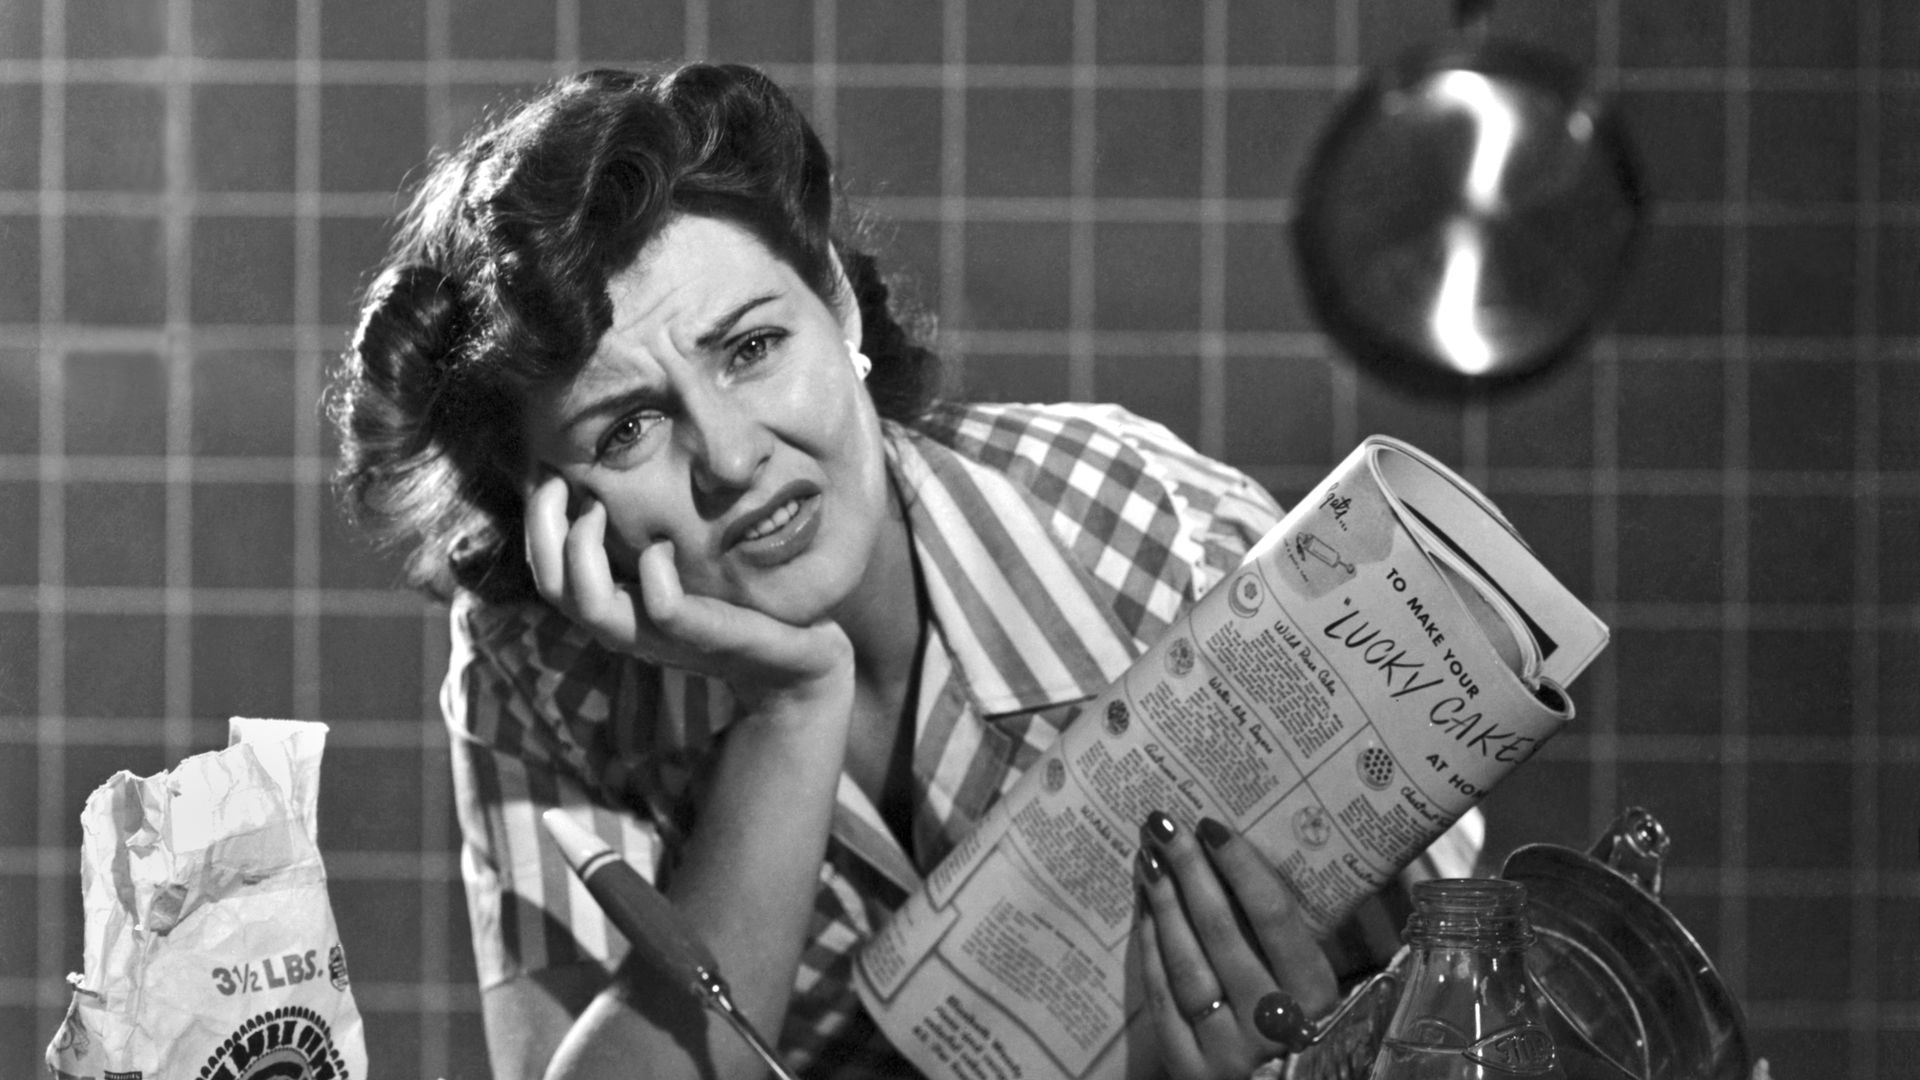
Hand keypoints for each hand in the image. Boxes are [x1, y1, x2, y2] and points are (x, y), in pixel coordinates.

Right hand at [524, 473, 852, 711]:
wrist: (801, 663)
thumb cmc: (744, 602)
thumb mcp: (691, 561)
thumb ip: (655, 528)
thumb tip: (633, 464)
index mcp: (621, 606)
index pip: (550, 573)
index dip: (535, 524)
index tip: (545, 472)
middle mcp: (631, 627)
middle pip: (555, 589)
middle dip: (543, 530)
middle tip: (559, 479)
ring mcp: (667, 638)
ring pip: (593, 609)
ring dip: (583, 553)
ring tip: (597, 508)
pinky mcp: (711, 638)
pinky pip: (664, 612)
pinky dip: (654, 578)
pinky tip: (662, 548)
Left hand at [1135, 811, 1337, 1079]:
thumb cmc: (1297, 1016)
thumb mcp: (1309, 977)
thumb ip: (1289, 931)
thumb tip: (1243, 849)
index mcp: (1315, 994)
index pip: (1274, 917)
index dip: (1241, 866)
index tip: (1211, 824)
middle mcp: (1274, 1025)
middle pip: (1222, 932)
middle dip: (1189, 871)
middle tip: (1162, 824)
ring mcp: (1229, 1051)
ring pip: (1187, 964)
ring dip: (1163, 904)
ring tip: (1146, 857)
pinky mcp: (1191, 1069)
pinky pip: (1163, 999)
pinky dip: (1150, 951)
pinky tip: (1143, 912)